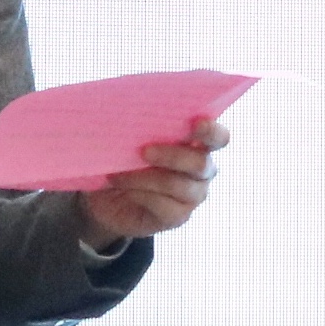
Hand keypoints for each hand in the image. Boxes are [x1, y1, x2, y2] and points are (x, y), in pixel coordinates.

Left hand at [79, 117, 227, 246]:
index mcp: (198, 144)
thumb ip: (144, 125)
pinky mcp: (178, 216)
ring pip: (179, 186)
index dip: (212, 131)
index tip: (195, 123)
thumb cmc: (124, 157)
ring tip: (118, 173)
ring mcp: (193, 196)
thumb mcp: (132, 137)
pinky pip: (165, 206)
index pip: (218, 138)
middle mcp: (203, 170)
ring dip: (145, 178)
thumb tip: (134, 109)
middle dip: (173, 156)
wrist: (106, 196)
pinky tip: (121, 186)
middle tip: (144, 151)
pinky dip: (140, 195)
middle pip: (201, 164)